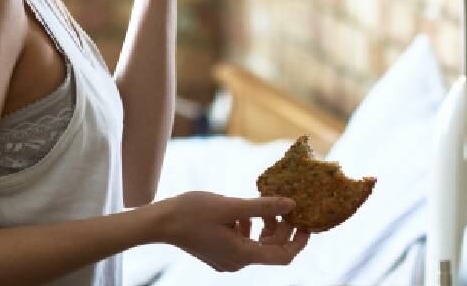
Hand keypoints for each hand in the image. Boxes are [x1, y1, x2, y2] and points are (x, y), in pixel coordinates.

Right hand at [153, 191, 308, 271]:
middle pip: (270, 249)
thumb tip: (291, 204)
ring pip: (256, 244)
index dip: (299, 241)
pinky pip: (242, 242)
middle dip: (280, 228)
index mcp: (243, 255)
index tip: (307, 223)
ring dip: (263, 225)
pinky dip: (247, 227)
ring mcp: (226, 260)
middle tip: (284, 205)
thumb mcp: (231, 206)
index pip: (283, 256)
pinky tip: (240, 212)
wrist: (160, 222)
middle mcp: (237, 262)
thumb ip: (263, 207)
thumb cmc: (192, 212)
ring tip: (258, 205)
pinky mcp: (218, 253)